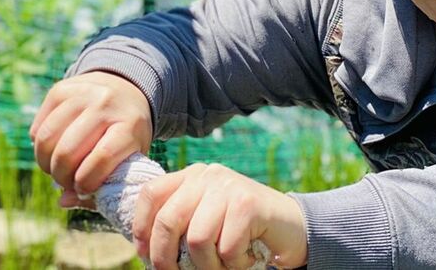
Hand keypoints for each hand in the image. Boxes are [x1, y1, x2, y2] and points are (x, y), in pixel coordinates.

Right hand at [30, 71, 152, 202]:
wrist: (124, 90)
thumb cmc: (126, 136)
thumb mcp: (128, 159)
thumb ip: (100, 186)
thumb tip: (63, 202)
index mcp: (129, 125)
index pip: (102, 158)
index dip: (86, 182)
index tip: (83, 190)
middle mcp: (105, 104)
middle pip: (68, 150)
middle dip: (61, 176)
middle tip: (66, 182)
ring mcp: (81, 94)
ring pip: (47, 138)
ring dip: (45, 163)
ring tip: (56, 169)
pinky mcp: (60, 89)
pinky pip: (38, 127)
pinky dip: (39, 146)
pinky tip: (53, 150)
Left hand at [132, 163, 306, 269]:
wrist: (293, 228)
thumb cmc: (243, 231)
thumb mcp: (206, 220)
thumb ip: (181, 223)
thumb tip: (146, 252)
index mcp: (191, 176)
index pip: (151, 195)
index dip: (142, 229)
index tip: (145, 257)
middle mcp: (207, 175)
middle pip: (168, 220)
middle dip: (166, 258)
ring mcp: (228, 186)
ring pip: (197, 240)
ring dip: (208, 267)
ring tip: (223, 267)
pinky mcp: (248, 203)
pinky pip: (227, 248)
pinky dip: (234, 265)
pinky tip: (246, 258)